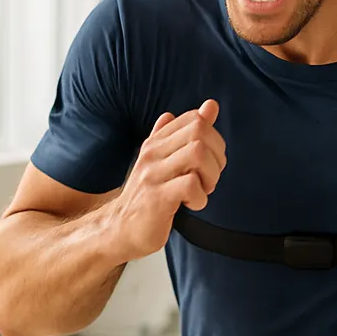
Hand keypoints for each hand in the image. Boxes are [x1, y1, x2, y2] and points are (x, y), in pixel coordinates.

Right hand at [110, 100, 226, 259]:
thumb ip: (186, 133)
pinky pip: (190, 184)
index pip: (194, 118)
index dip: (213, 139)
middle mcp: (153, 153)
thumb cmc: (148, 196)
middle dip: (216, 156)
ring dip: (211, 176)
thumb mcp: (166, 160)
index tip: (209, 162)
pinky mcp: (156, 198)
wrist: (119, 229)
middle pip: (199, 131)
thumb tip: (210, 105)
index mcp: (157, 142)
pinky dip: (200, 197)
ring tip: (202, 191)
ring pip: (197, 153)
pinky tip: (191, 205)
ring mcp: (153, 174)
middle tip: (209, 178)